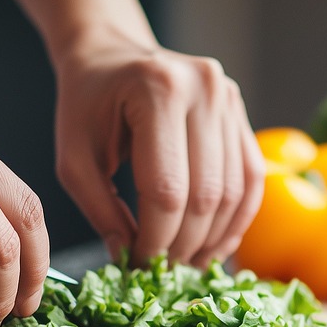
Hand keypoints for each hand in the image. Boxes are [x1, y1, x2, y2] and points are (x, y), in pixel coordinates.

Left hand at [52, 42, 264, 266]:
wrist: (113, 56)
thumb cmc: (87, 105)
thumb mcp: (75, 158)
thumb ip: (101, 210)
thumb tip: (130, 258)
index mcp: (156, 91)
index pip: (167, 189)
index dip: (157, 239)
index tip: (139, 265)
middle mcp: (204, 89)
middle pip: (207, 195)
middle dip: (185, 244)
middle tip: (163, 271)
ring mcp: (229, 98)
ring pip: (235, 193)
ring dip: (214, 239)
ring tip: (187, 263)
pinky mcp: (241, 113)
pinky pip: (251, 179)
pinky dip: (236, 220)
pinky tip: (213, 244)